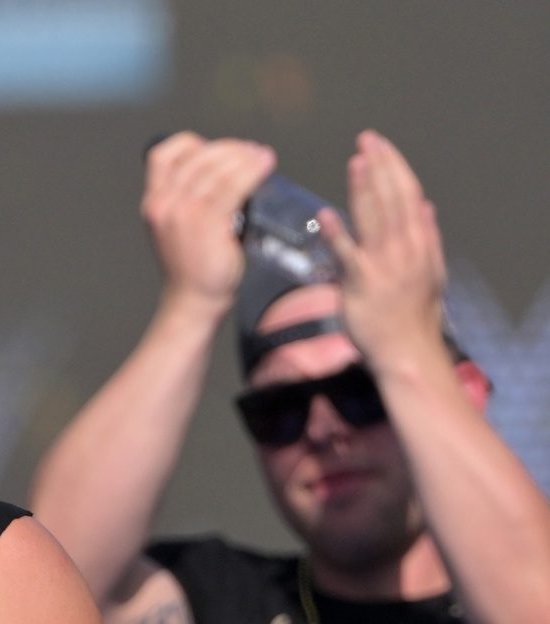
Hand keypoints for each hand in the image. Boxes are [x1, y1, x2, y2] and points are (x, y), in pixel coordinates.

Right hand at [141, 132, 275, 312]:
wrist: (192, 299)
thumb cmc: (192, 265)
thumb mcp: (177, 226)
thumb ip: (187, 198)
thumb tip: (225, 168)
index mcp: (153, 202)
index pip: (164, 155)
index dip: (193, 145)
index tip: (216, 150)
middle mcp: (164, 203)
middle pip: (197, 156)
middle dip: (229, 148)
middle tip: (252, 152)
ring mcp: (183, 212)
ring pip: (217, 168)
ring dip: (245, 157)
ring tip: (263, 157)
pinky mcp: (207, 222)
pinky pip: (233, 185)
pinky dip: (252, 171)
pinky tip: (265, 166)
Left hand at [318, 130, 450, 373]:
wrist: (407, 349)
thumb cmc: (412, 314)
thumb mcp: (430, 271)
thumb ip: (427, 237)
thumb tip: (426, 206)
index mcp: (419, 241)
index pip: (407, 193)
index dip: (393, 166)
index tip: (380, 145)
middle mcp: (405, 247)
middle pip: (393, 197)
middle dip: (380, 165)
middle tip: (365, 139)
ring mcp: (385, 263)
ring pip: (375, 217)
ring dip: (364, 187)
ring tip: (355, 161)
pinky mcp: (362, 282)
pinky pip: (347, 253)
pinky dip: (337, 232)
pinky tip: (326, 214)